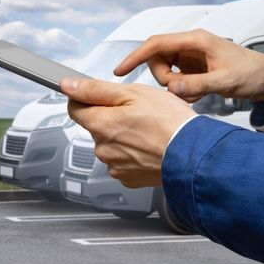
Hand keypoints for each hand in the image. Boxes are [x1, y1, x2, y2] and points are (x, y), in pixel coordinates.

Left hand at [61, 77, 195, 187]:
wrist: (194, 155)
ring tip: (148, 130)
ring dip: (123, 136)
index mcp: (101, 125)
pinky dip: (133, 152)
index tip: (99, 95)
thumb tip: (69, 85)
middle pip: (95, 126)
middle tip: (137, 112)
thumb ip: (96, 89)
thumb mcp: (134, 93)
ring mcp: (115, 165)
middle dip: (111, 117)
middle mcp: (102, 148)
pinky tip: (149, 146)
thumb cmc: (170, 122)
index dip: (86, 98)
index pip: (75, 108)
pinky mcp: (128, 178)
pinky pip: (123, 160)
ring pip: (110, 144)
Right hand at [114, 29, 263, 104]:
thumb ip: (197, 85)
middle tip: (181, 91)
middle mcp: (191, 45)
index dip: (135, 57)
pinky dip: (181, 89)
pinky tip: (197, 94)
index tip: (120, 71)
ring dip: (173, 86)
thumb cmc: (251, 72)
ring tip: (195, 93)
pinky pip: (176, 78)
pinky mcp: (194, 67)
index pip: (156, 44)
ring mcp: (191, 57)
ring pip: (165, 71)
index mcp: (196, 40)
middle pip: (157, 59)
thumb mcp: (225, 81)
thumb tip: (172, 87)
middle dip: (163, 78)